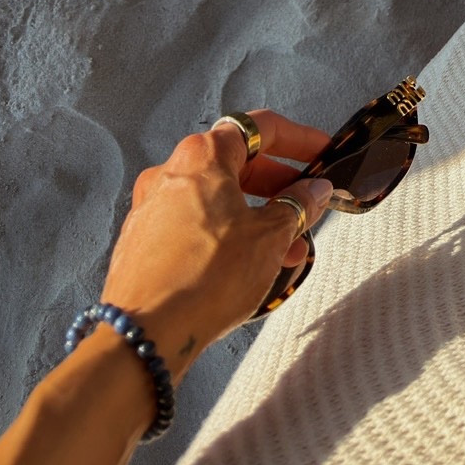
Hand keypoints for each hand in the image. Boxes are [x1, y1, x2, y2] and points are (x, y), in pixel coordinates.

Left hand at [99, 112, 333, 377]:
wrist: (144, 336)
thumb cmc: (209, 276)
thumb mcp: (270, 237)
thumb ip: (298, 206)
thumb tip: (315, 189)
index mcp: (202, 156)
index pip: (260, 128)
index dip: (300, 138)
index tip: (324, 153)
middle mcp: (170, 172)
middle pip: (236, 164)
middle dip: (278, 186)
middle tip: (307, 206)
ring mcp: (150, 208)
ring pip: (216, 200)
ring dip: (255, 217)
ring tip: (286, 250)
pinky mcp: (140, 243)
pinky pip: (193, 226)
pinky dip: (224, 235)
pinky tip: (246, 267)